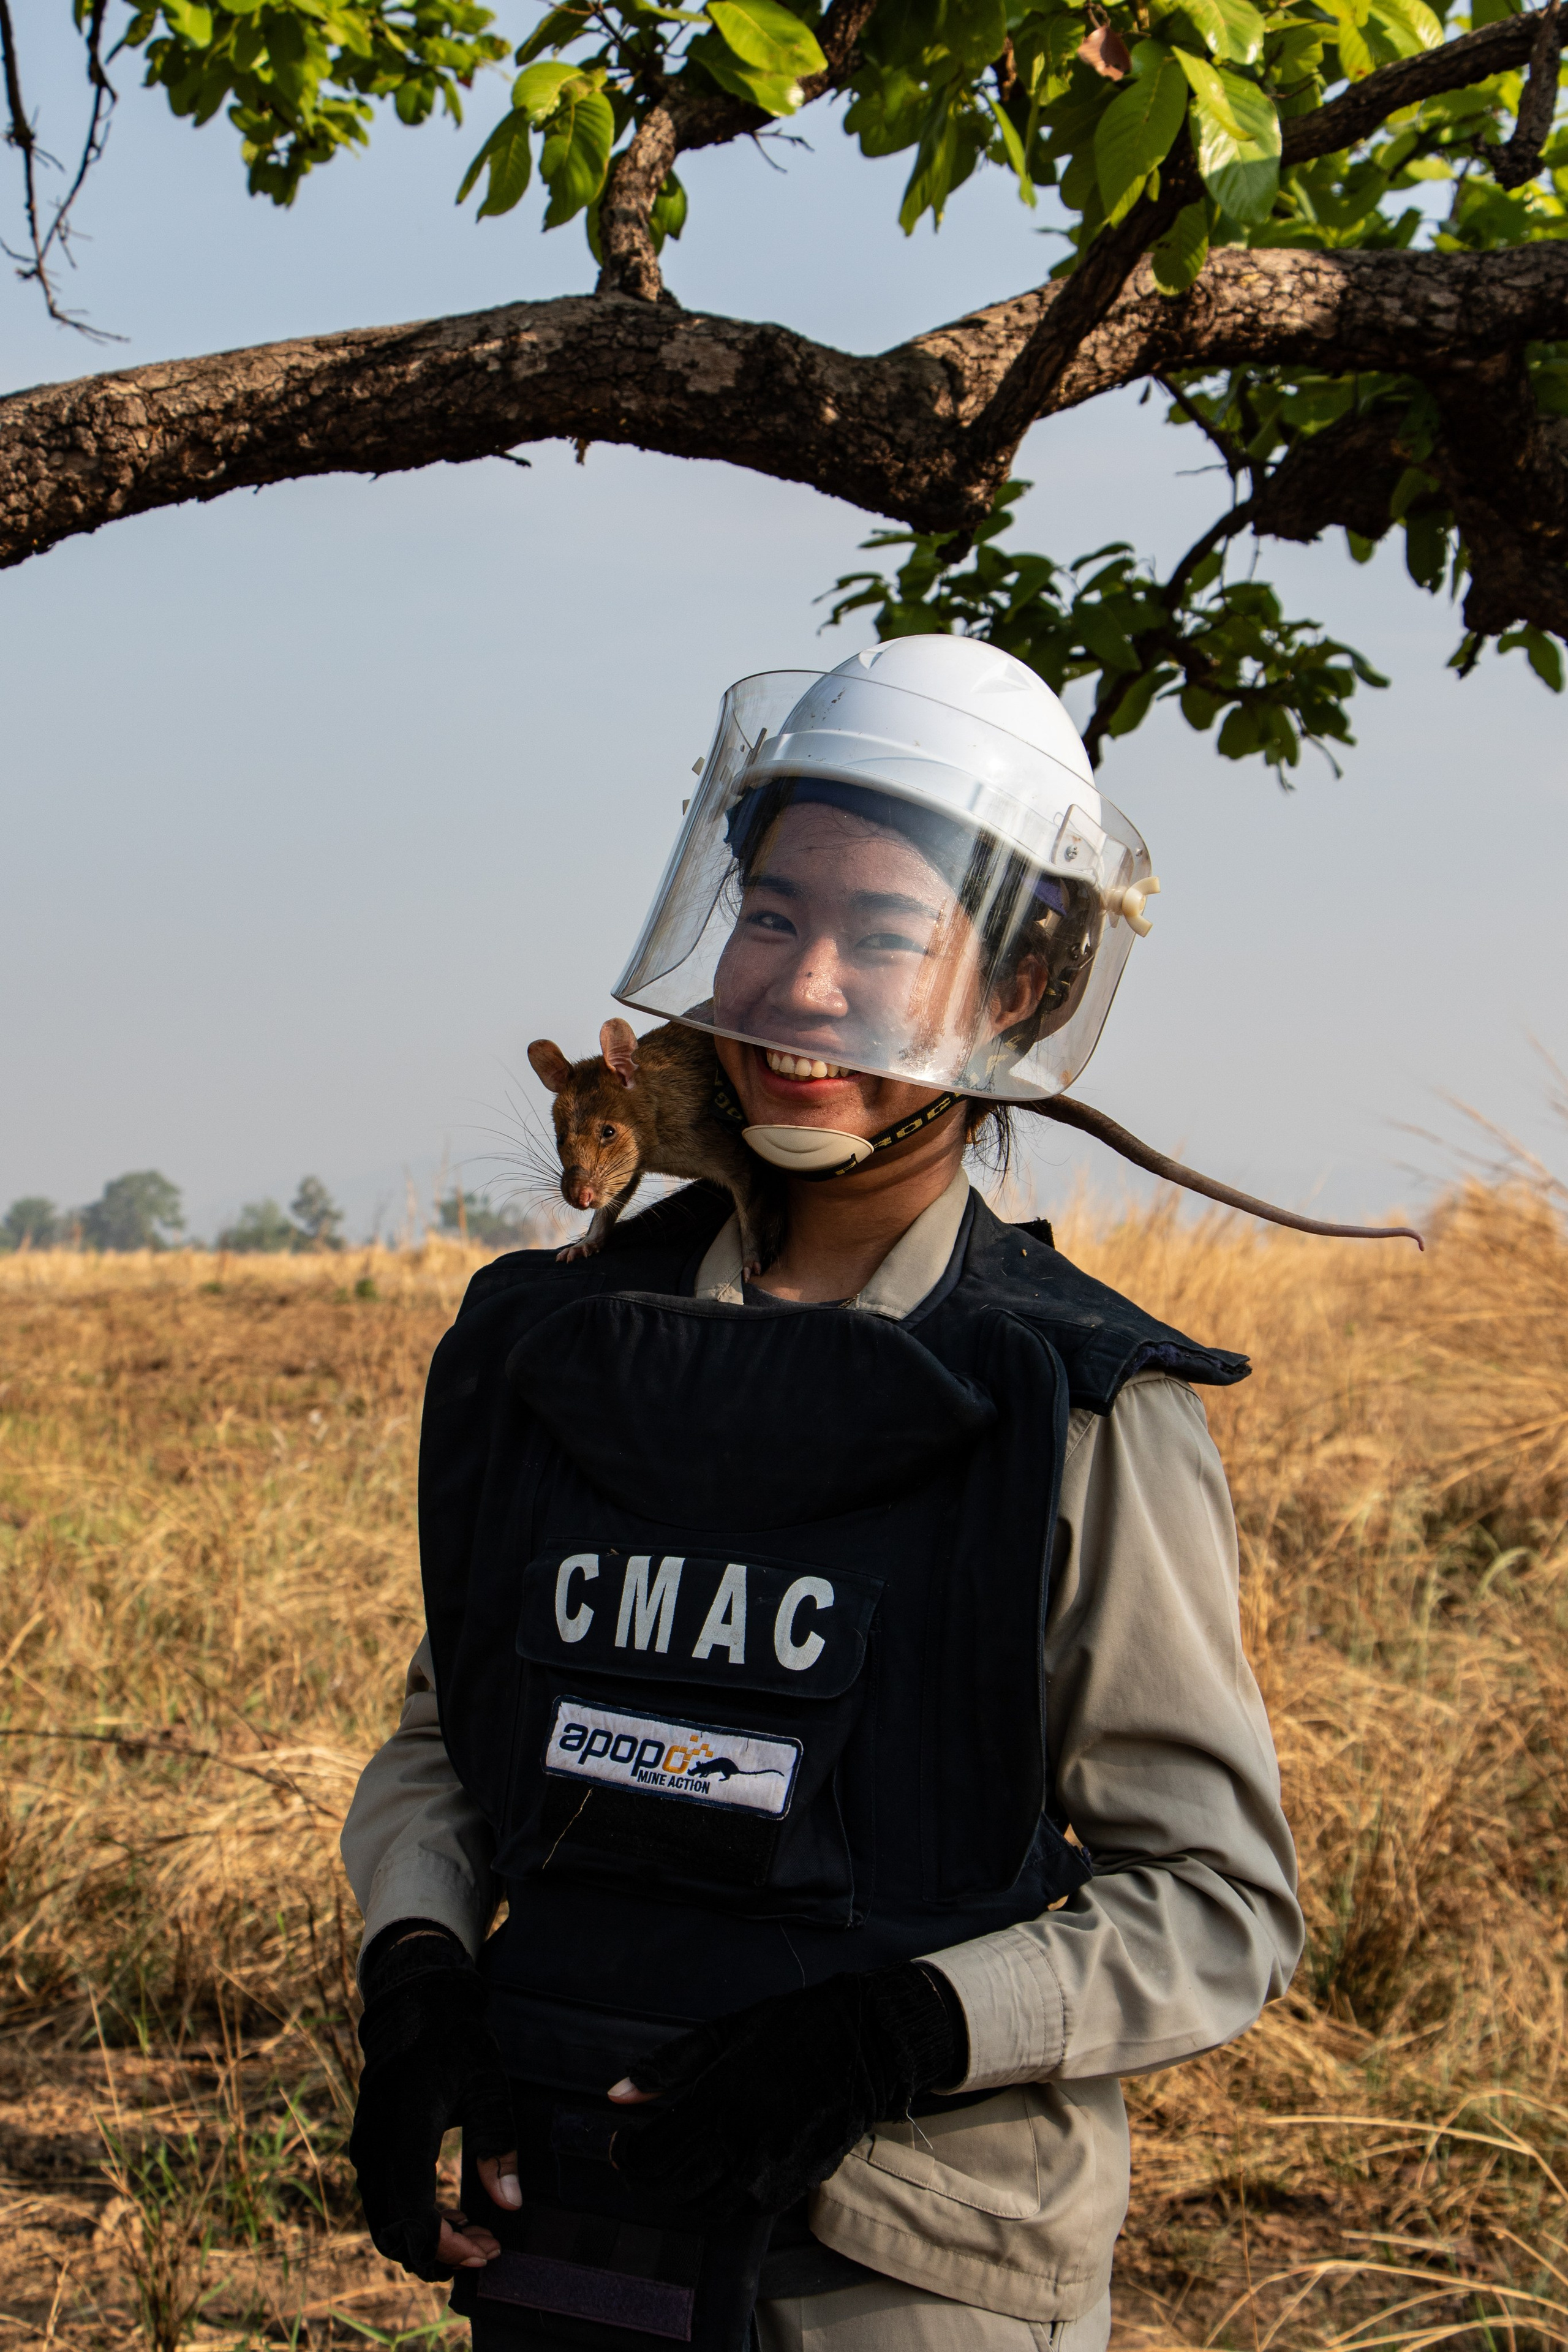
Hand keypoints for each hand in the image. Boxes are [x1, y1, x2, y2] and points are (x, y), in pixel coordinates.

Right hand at [350, 1924, 519, 2281]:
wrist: (414, 2004)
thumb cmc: (455, 2040)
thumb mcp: (487, 2084)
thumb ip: (498, 2142)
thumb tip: (511, 2204)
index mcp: (403, 2132)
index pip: (411, 2215)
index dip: (445, 2247)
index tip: (485, 2251)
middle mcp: (374, 2147)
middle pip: (393, 2232)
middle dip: (440, 2253)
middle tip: (488, 2248)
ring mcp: (366, 2149)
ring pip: (386, 2223)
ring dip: (428, 2240)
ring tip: (478, 2235)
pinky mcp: (369, 2148)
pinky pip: (385, 2202)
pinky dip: (416, 2221)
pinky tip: (456, 2216)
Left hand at [605, 1963, 964, 2219]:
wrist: (867, 2041)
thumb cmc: (794, 2027)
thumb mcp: (725, 2031)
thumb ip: (667, 2065)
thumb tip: (614, 2094)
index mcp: (722, 2098)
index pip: (654, 2152)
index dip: (626, 2155)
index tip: (619, 2144)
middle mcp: (745, 2141)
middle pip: (673, 2187)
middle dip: (645, 2180)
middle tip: (638, 2161)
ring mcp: (773, 2168)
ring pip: (707, 2208)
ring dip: (680, 2196)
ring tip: (673, 2171)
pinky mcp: (797, 2183)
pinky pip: (744, 2212)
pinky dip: (719, 2203)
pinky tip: (714, 2176)